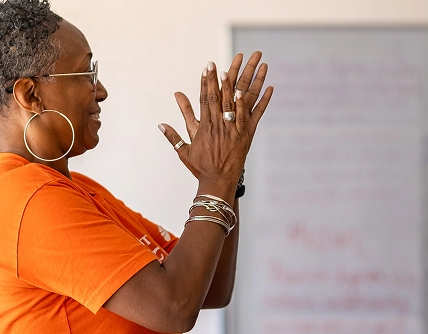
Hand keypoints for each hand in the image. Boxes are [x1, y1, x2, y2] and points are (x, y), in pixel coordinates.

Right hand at [159, 52, 272, 188]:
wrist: (218, 182)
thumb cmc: (200, 168)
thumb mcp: (183, 151)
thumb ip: (173, 135)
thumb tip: (160, 124)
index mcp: (205, 126)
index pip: (205, 98)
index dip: (207, 81)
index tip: (208, 66)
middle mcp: (220, 124)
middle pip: (223, 94)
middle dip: (226, 74)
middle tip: (231, 57)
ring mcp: (235, 128)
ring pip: (241, 100)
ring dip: (248, 80)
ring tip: (253, 64)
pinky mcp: (247, 134)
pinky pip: (256, 114)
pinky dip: (262, 100)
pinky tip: (267, 86)